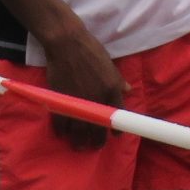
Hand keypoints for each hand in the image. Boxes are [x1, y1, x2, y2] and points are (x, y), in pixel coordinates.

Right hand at [40, 22, 124, 151]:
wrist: (67, 43)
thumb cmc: (90, 50)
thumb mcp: (109, 64)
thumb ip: (118, 81)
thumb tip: (128, 91)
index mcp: (111, 90)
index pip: (117, 116)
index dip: (117, 129)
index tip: (115, 135)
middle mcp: (97, 100)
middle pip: (98, 129)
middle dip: (97, 141)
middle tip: (94, 146)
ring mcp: (78, 102)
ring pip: (79, 131)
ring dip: (78, 141)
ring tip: (78, 146)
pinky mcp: (61, 101)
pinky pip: (61, 123)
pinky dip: (61, 131)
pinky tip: (62, 134)